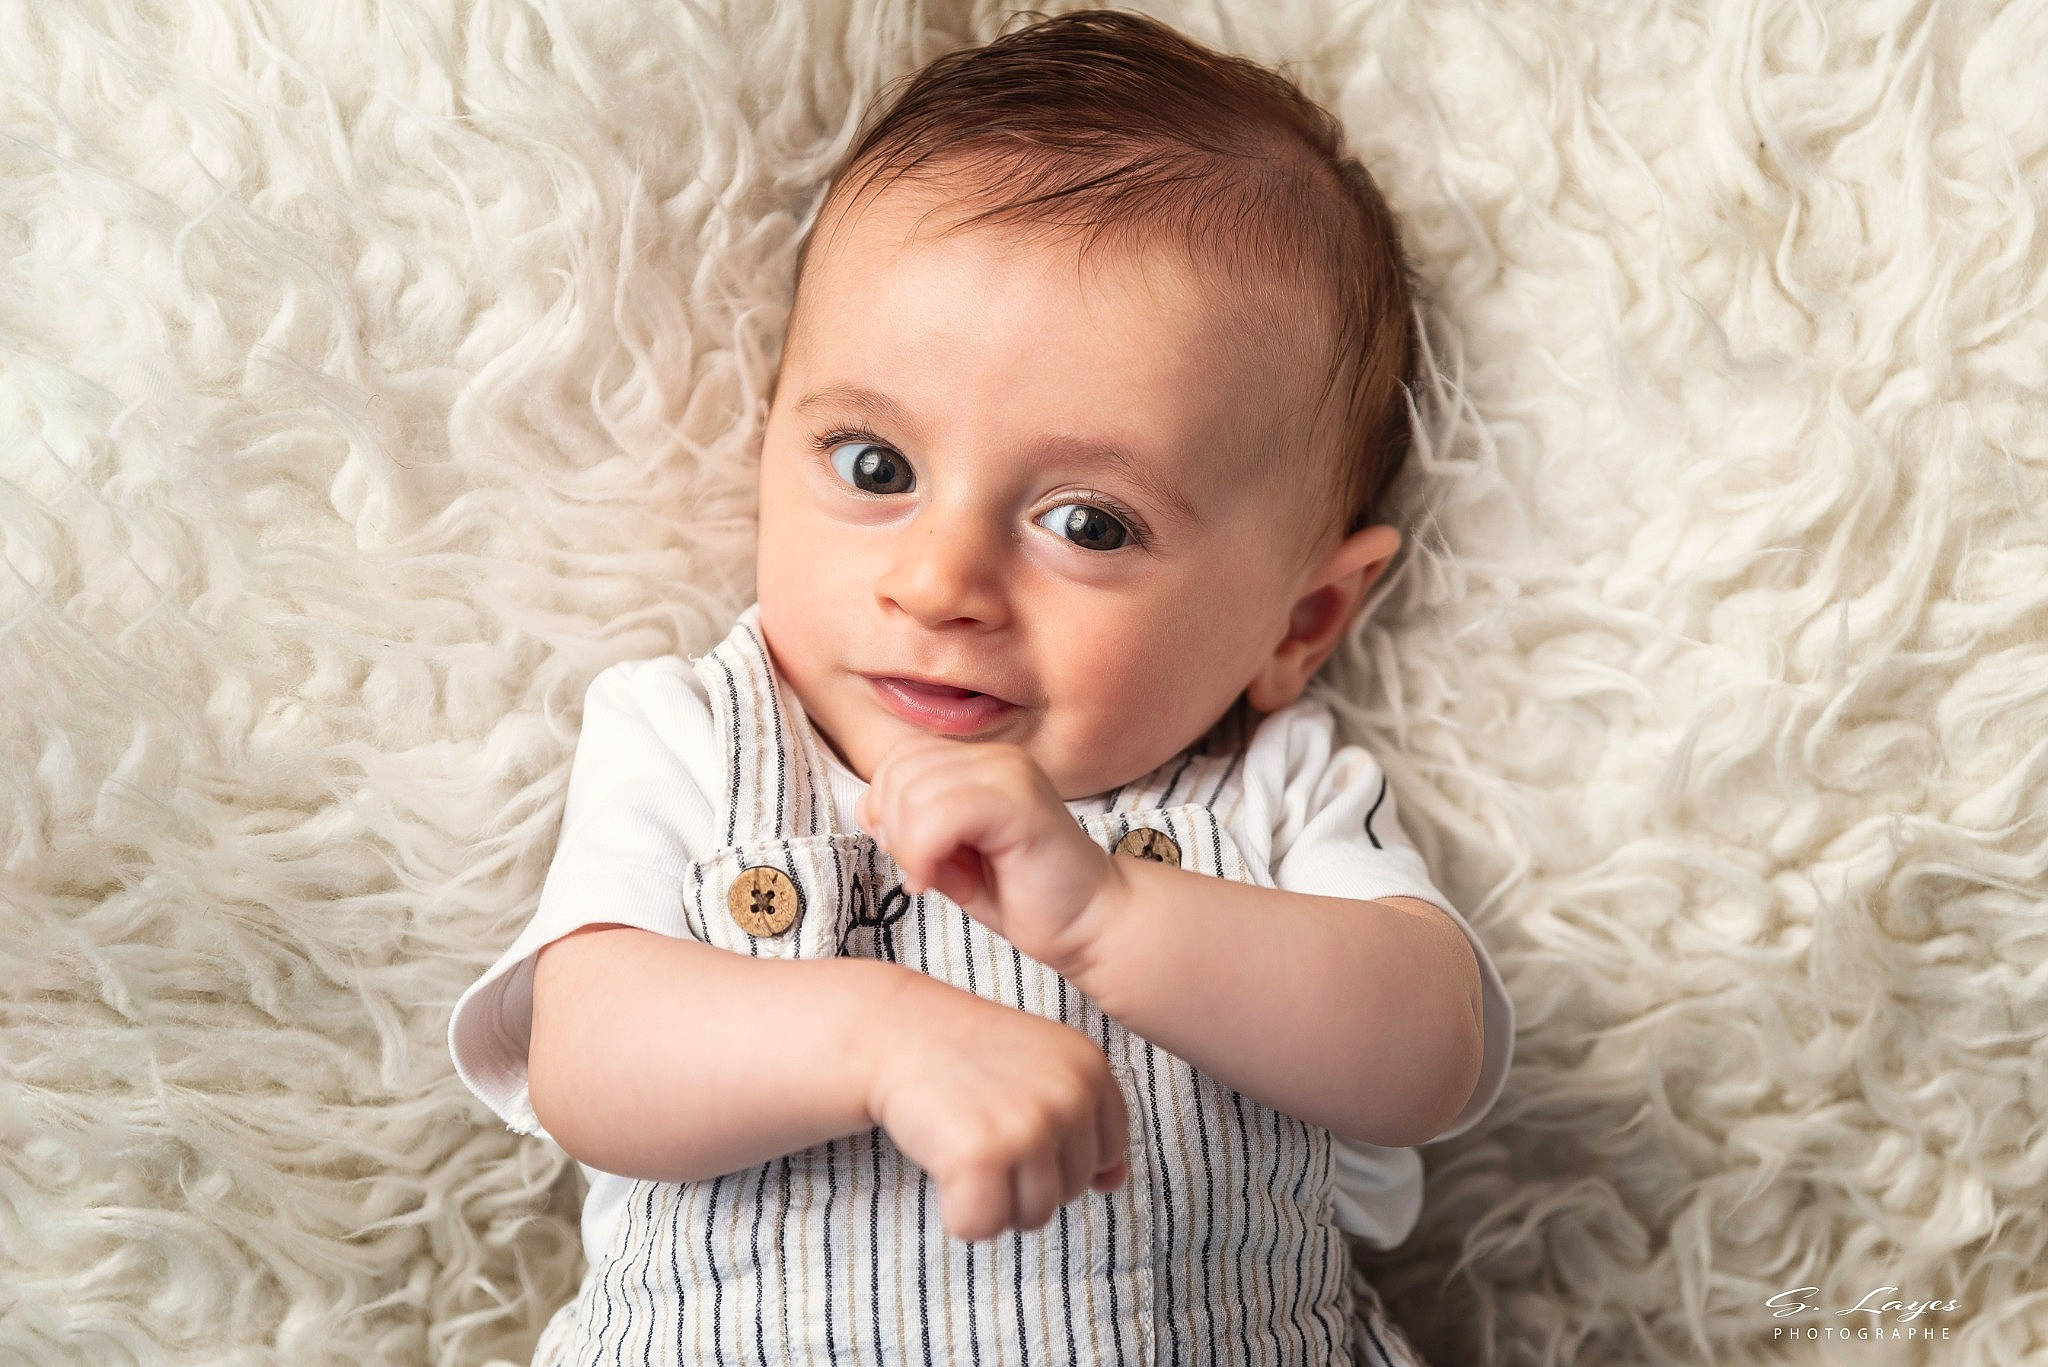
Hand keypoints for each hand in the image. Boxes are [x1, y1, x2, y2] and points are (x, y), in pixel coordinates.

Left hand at [856, 736, 1120, 976]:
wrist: (1091, 923)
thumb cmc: (1023, 893)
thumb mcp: (950, 855)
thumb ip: (912, 824)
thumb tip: (870, 809)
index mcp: (980, 762)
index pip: (898, 760)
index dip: (885, 809)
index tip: (912, 856)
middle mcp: (997, 757)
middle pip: (899, 772)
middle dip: (894, 830)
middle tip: (925, 871)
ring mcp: (1011, 775)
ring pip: (914, 793)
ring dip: (911, 847)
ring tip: (939, 880)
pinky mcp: (1021, 804)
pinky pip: (942, 815)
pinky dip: (926, 854)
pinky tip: (945, 885)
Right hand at [862, 972, 1130, 1241]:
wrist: (896, 1030)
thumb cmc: (969, 1057)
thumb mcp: (1042, 1071)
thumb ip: (1087, 1123)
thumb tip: (1112, 1183)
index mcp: (1092, 1068)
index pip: (1107, 1154)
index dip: (1060, 1152)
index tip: (1018, 1119)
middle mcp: (1069, 1096)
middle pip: (1072, 1190)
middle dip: (1026, 1177)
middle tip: (984, 1128)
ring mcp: (1028, 1126)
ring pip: (1034, 1216)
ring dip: (995, 1198)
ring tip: (966, 1146)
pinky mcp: (982, 1156)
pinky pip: (984, 1226)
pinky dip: (960, 1213)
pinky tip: (944, 1166)